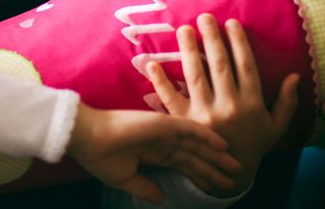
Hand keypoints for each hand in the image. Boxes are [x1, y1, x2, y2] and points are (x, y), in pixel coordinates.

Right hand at [67, 102, 240, 205]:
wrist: (87, 139)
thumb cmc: (100, 157)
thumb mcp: (125, 179)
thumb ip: (145, 188)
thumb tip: (162, 199)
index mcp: (152, 154)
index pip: (183, 165)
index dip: (201, 175)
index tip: (217, 186)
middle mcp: (161, 142)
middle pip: (195, 156)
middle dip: (214, 167)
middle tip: (236, 177)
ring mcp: (163, 132)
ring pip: (196, 144)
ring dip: (216, 154)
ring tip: (236, 165)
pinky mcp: (162, 124)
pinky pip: (190, 130)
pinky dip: (206, 136)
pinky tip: (222, 144)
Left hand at [147, 13, 299, 196]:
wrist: (231, 173)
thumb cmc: (253, 143)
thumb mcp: (276, 126)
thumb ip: (286, 101)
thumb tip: (295, 76)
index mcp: (251, 103)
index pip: (245, 67)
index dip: (239, 44)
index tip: (231, 23)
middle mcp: (228, 106)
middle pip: (219, 66)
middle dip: (212, 39)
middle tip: (204, 17)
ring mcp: (205, 114)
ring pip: (195, 77)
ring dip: (188, 51)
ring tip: (183, 29)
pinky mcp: (184, 122)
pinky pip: (170, 99)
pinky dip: (160, 81)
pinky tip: (151, 62)